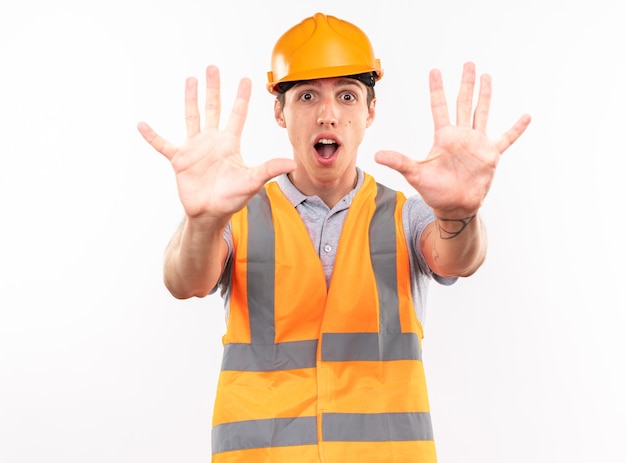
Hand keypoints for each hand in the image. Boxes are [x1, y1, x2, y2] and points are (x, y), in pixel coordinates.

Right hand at [137, 65, 295, 220]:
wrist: (210, 214)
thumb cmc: (232, 199)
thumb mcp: (252, 181)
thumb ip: (269, 169)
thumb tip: (292, 162)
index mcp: (229, 144)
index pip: (237, 115)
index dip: (241, 97)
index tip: (246, 80)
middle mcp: (212, 141)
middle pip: (213, 108)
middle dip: (214, 88)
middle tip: (213, 68)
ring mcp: (195, 149)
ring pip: (192, 118)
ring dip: (190, 99)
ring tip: (190, 80)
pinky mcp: (179, 160)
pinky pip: (163, 145)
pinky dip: (152, 136)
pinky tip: (142, 124)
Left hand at [375, 62, 529, 217]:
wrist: (455, 207)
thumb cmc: (435, 192)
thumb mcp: (415, 174)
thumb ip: (399, 162)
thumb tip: (376, 156)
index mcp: (443, 137)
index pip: (439, 107)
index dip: (437, 89)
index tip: (435, 71)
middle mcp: (461, 136)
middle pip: (463, 103)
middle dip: (466, 84)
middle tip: (468, 64)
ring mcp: (477, 144)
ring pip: (482, 113)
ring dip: (485, 96)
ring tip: (487, 77)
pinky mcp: (491, 155)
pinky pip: (506, 139)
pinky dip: (516, 129)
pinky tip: (526, 116)